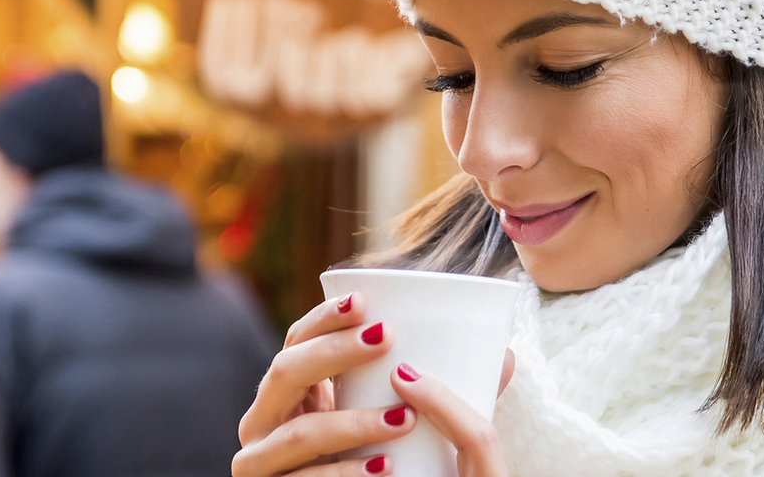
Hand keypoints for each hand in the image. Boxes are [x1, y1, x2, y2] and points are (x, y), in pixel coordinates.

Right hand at [232, 294, 516, 476]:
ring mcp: (259, 461)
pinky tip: (384, 467)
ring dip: (351, 422)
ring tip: (403, 419)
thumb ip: (443, 394)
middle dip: (333, 351)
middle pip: (286, 371)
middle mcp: (263, 419)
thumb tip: (505, 357)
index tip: (368, 304)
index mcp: (289, 392)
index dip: (325, 317)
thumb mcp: (400, 423)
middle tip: (386, 340)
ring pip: (299, 433)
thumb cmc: (378, 465)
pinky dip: (345, 475)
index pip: (297, 340)